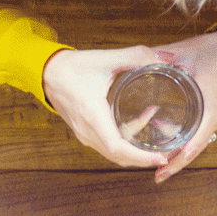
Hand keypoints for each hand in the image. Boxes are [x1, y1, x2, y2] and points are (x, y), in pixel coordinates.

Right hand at [42, 46, 171, 171]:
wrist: (48, 72)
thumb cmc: (73, 67)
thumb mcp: (107, 58)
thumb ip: (139, 56)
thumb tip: (168, 59)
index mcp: (92, 114)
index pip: (117, 147)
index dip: (140, 156)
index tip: (160, 157)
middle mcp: (87, 130)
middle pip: (118, 157)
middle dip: (143, 159)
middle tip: (167, 154)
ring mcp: (84, 133)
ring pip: (113, 153)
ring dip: (135, 152)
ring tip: (157, 142)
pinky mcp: (85, 132)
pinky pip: (107, 145)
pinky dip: (125, 143)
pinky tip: (141, 124)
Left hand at [150, 30, 216, 181]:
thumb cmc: (215, 49)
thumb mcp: (185, 52)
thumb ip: (157, 59)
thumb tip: (132, 65)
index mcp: (209, 98)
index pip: (199, 132)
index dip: (184, 151)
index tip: (168, 165)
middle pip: (197, 144)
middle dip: (178, 161)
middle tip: (157, 174)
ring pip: (199, 141)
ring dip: (181, 154)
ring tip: (158, 166)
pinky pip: (202, 133)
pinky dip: (187, 142)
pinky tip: (168, 146)